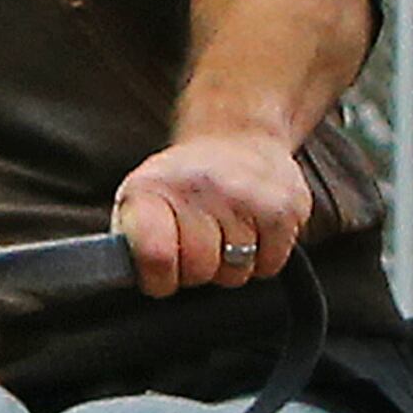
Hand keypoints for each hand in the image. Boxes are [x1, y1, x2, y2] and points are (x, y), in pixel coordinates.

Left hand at [113, 128, 311, 296]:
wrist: (236, 133)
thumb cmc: (181, 180)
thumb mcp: (138, 199)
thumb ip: (129, 240)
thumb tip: (126, 277)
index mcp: (154, 189)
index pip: (156, 255)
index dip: (158, 278)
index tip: (161, 276)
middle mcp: (201, 187)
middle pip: (199, 269)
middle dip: (195, 272)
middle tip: (196, 249)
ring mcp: (247, 195)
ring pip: (236, 272)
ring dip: (229, 265)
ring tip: (223, 235)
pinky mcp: (286, 205)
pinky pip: (270, 265)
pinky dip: (261, 259)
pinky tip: (251, 231)